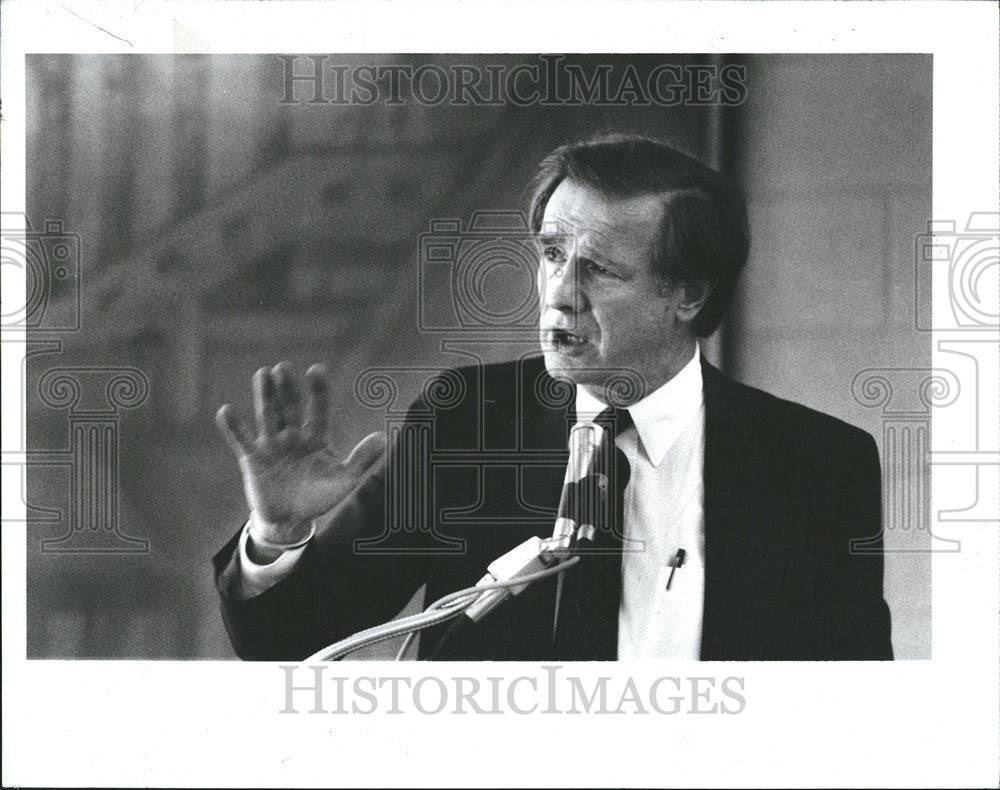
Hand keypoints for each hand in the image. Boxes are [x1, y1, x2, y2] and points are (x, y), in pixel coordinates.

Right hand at [215, 362, 385, 544]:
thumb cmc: (318, 497)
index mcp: (316, 437)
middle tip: (283, 368)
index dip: (318, 390)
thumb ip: (361, 460)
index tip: (316, 370)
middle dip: (287, 389)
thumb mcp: (344, 481)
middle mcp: (293, 435)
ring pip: (268, 416)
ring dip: (264, 396)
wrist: (290, 520)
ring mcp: (272, 445)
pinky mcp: (252, 459)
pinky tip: (226, 410)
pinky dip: (234, 427)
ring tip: (262, 374)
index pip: (318, 409)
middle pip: (290, 407)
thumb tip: (384, 438)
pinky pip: (241, 441)